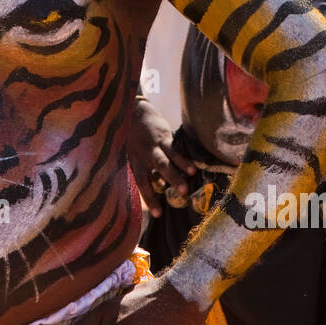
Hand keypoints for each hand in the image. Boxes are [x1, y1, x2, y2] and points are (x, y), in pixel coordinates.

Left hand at [128, 96, 194, 216]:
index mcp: (134, 162)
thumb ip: (143, 168)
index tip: (158, 214)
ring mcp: (153, 146)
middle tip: (177, 199)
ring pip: (165, 161)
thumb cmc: (133, 135)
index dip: (149, 198)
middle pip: (152, 174)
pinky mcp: (163, 136)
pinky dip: (183, 158)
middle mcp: (143, 156)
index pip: (141, 183)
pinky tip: (193, 167)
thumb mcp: (132, 153)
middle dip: (163, 187)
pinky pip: (174, 149)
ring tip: (188, 181)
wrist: (133, 110)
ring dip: (177, 171)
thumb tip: (156, 185)